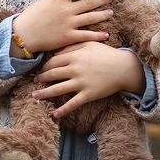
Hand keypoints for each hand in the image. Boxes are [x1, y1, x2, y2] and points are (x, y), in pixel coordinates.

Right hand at [11, 0, 113, 53]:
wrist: (24, 35)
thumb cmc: (29, 18)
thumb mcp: (41, 3)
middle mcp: (67, 10)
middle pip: (89, 2)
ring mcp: (69, 23)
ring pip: (91, 17)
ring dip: (103, 14)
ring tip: (111, 12)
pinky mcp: (69, 36)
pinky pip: (87, 35)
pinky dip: (98, 35)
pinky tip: (106, 35)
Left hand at [31, 42, 145, 118]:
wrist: (124, 67)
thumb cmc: (106, 54)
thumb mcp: (89, 44)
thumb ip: (71, 47)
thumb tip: (55, 54)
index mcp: (74, 56)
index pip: (53, 62)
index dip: (44, 67)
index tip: (40, 70)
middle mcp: (75, 69)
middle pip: (52, 75)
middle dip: (41, 79)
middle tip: (34, 82)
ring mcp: (81, 83)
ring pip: (58, 89)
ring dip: (44, 94)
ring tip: (35, 96)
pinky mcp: (88, 94)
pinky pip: (73, 104)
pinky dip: (63, 110)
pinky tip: (55, 114)